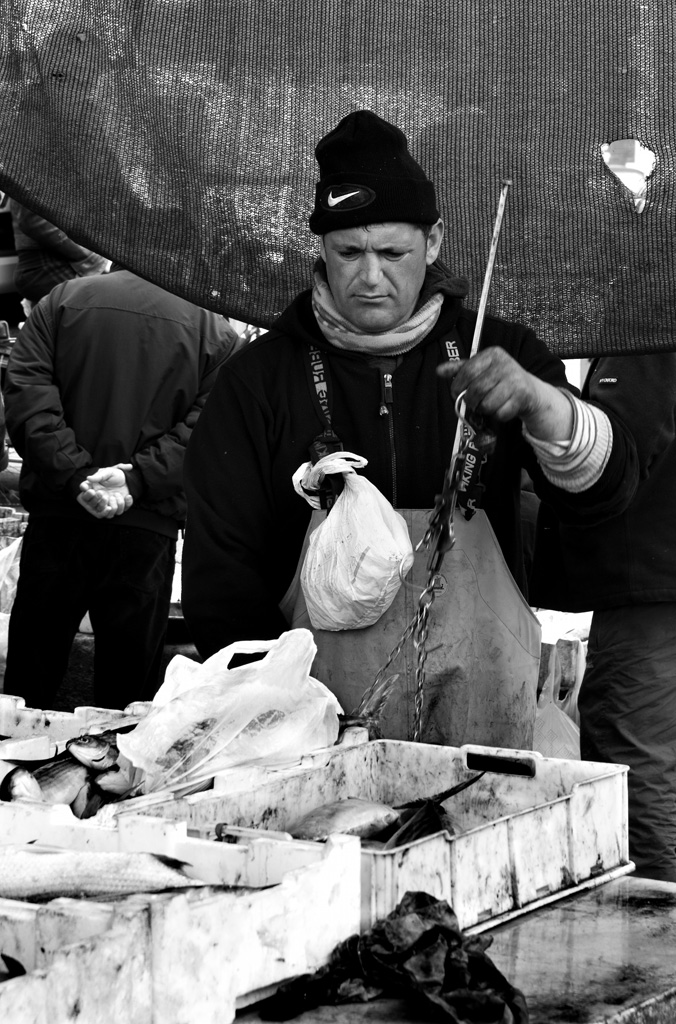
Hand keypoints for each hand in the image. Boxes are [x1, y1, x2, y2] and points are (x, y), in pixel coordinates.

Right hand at [77, 464, 132, 518]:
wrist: (126, 477)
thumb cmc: (114, 474)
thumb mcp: (107, 472)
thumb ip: (98, 476)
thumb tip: (88, 478)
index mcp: (94, 491)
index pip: (84, 498)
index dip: (87, 496)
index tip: (92, 491)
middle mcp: (101, 501)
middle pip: (96, 509)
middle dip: (101, 503)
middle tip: (104, 494)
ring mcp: (110, 505)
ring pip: (109, 515)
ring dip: (114, 505)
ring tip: (117, 494)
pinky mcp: (119, 507)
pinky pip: (121, 511)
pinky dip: (125, 504)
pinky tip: (127, 496)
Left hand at [437, 347, 573, 441]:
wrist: (530, 391)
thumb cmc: (500, 379)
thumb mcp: (480, 369)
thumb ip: (460, 369)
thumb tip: (438, 370)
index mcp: (492, 354)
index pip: (467, 371)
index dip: (458, 386)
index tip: (456, 393)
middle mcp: (505, 364)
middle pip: (476, 389)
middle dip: (470, 401)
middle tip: (473, 403)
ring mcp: (515, 379)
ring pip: (487, 404)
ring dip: (484, 409)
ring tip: (488, 404)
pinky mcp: (523, 395)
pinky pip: (500, 413)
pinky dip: (497, 415)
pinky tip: (502, 407)